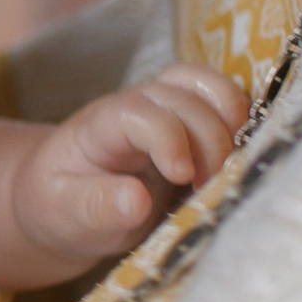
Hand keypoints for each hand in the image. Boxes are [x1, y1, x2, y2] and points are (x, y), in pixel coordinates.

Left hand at [9, 63, 244, 268]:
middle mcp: (135, 107)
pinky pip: (222, 102)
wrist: (65, 200)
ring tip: (230, 168)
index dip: (167, 136)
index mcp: (99, 126)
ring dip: (231, 121)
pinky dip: (241, 122)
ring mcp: (165, 110)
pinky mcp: (189, 124)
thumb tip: (137, 200)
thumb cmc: (61, 207)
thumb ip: (96, 207)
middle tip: (209, 188)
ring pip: (206, 86)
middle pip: (181, 96)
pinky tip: (240, 159)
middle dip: (208, 138)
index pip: (137, 112)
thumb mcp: (66, 215)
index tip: (181, 175)